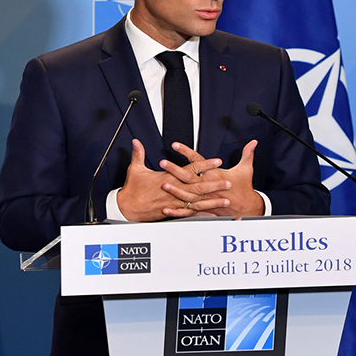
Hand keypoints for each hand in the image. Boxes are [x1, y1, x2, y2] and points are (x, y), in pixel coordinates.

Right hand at [116, 139, 230, 220]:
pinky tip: (212, 214)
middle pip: (199, 187)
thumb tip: (136, 142)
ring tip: (226, 201)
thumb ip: (138, 154)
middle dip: (214, 185)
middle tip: (228, 182)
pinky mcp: (173, 211)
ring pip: (197, 201)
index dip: (205, 165)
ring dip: (212, 201)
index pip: (190, 170)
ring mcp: (174, 202)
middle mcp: (174, 191)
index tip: (217, 161)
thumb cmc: (132, 190)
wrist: (128, 208)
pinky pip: (190, 213)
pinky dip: (202, 213)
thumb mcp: (135, 169)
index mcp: (168, 178)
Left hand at [160, 141, 262, 217]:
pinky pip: (189, 211)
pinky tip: (167, 209)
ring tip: (163, 183)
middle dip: (175, 170)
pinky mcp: (204, 209)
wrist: (247, 208)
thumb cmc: (244, 188)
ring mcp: (205, 199)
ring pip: (187, 195)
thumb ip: (247, 154)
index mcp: (216, 175)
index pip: (199, 161)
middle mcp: (209, 187)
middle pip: (189, 177)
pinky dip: (178, 211)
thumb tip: (253, 142)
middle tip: (163, 163)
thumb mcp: (246, 169)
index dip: (186, 152)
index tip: (175, 145)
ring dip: (175, 190)